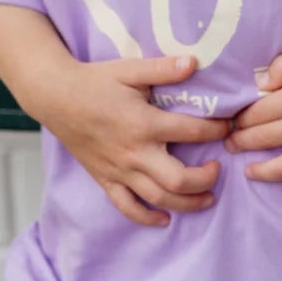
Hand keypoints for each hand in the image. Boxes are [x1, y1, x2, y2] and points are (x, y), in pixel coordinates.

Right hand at [33, 51, 231, 226]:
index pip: (192, 132)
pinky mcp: (105, 179)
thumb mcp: (130, 69)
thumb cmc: (94, 81)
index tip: (227, 126)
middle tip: (217, 169)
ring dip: (187, 204)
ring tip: (207, 198)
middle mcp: (134, 152)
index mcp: (145, 123)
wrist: (54, 97)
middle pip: (178, 180)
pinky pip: (127, 207)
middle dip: (206, 179)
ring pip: (158, 199)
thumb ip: (163, 69)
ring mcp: (119, 170)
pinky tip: (164, 218)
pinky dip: (146, 217)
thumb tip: (194, 62)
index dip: (217, 130)